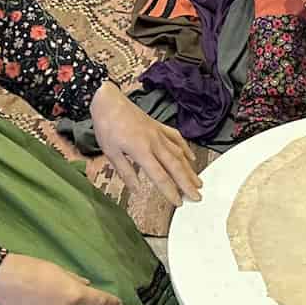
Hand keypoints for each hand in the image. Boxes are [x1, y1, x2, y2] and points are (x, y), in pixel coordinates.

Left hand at [91, 83, 201, 208]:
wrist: (109, 101)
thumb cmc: (107, 127)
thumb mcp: (110, 152)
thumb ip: (126, 172)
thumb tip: (137, 190)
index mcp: (141, 151)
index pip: (159, 175)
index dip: (170, 190)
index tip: (178, 202)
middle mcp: (154, 143)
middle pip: (175, 166)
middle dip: (187, 183)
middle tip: (197, 197)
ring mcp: (159, 133)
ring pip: (179, 154)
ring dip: (190, 170)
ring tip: (198, 183)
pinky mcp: (159, 126)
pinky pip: (176, 138)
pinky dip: (185, 149)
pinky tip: (191, 158)